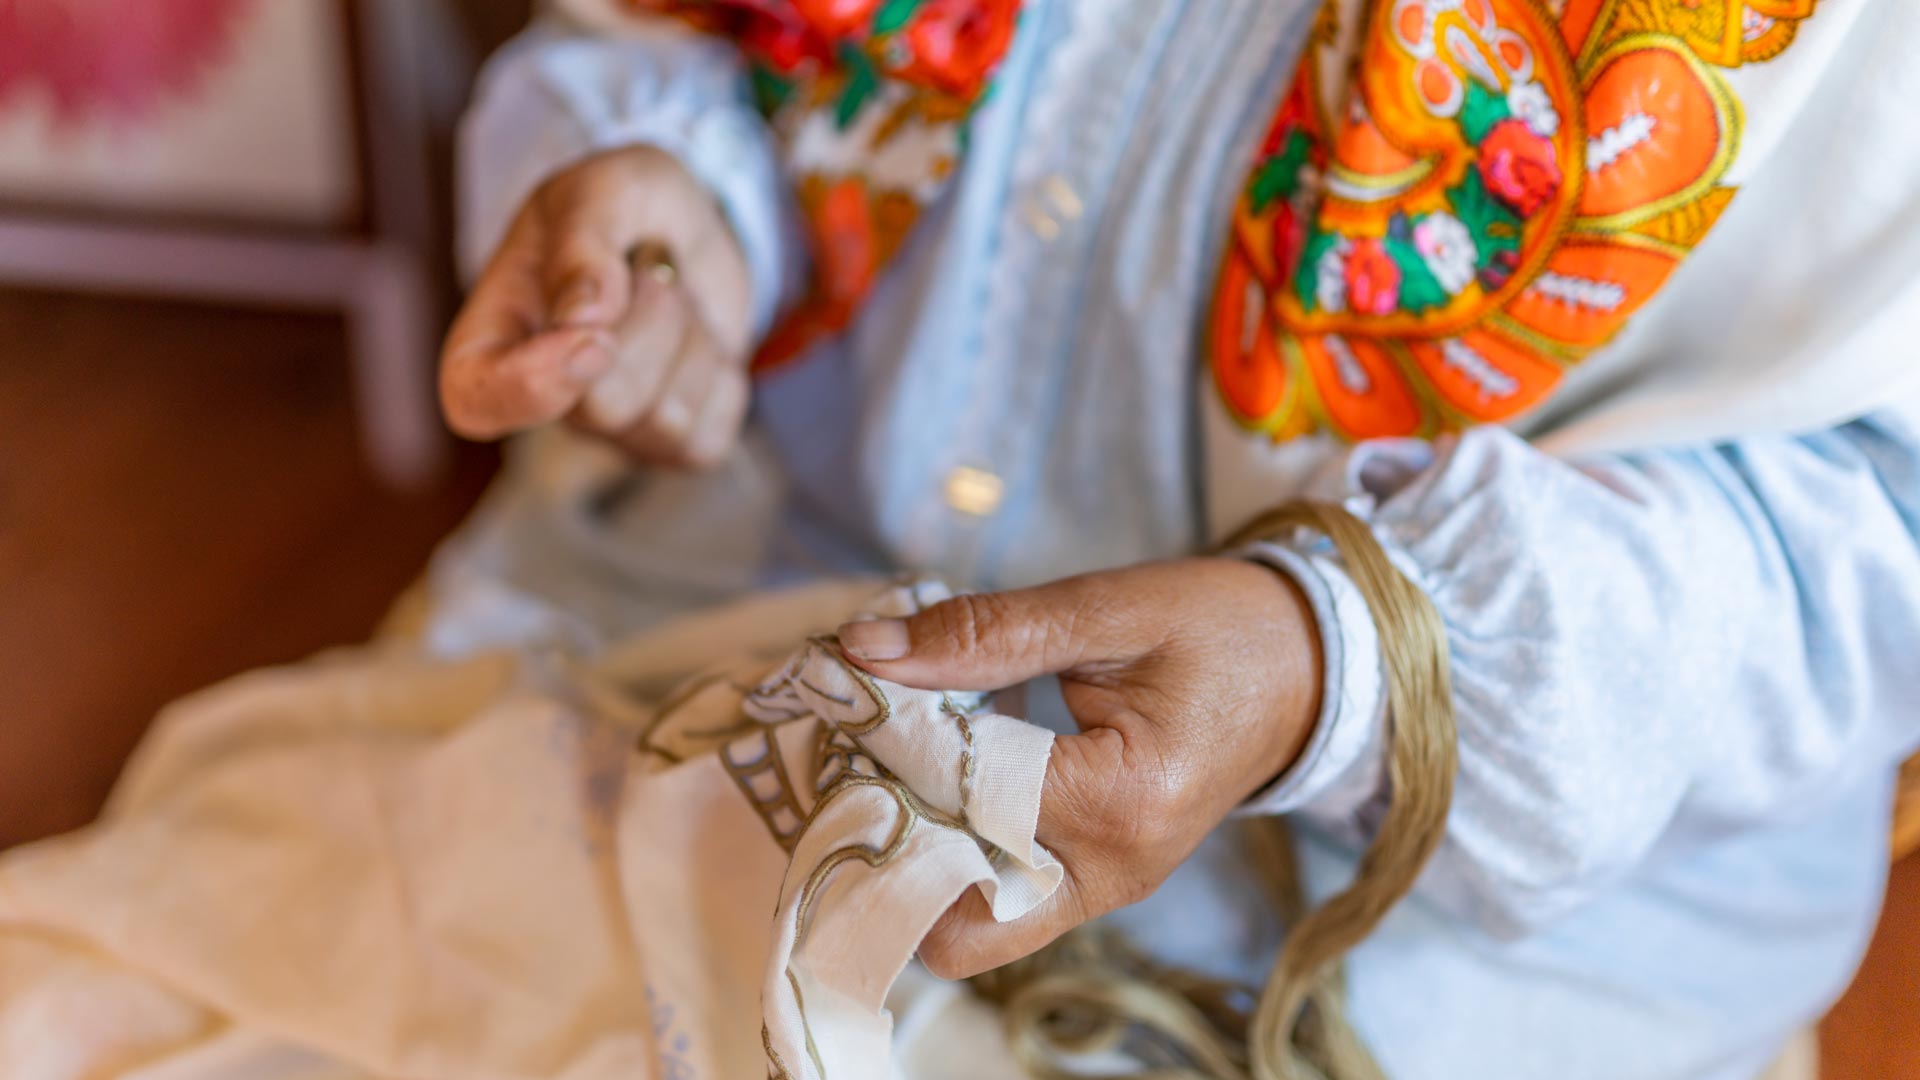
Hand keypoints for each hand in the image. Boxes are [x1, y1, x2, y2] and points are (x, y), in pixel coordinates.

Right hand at [440, 146, 755, 468]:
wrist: (689, 228)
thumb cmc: (624, 209)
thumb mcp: (600, 188)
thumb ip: (582, 243)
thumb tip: (581, 317)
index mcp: (493, 337)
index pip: (477, 403)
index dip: (531, 386)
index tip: (590, 337)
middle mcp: (548, 399)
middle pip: (602, 406)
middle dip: (650, 319)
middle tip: (648, 262)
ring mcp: (612, 431)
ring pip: (664, 419)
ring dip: (689, 336)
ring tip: (671, 292)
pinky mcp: (674, 446)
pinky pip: (707, 437)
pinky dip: (721, 373)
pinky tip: (699, 338)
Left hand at [835, 558, 1323, 979]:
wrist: (1309, 669)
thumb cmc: (1220, 629)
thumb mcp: (1106, 608)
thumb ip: (984, 632)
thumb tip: (862, 647)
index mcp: (1122, 801)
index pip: (963, 797)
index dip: (892, 743)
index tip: (851, 685)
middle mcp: (1111, 870)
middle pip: (952, 914)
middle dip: (888, 839)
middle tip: (857, 747)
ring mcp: (1104, 890)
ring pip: (966, 921)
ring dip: (914, 848)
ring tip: (890, 755)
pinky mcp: (1094, 884)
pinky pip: (998, 895)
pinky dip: (952, 844)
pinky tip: (934, 768)